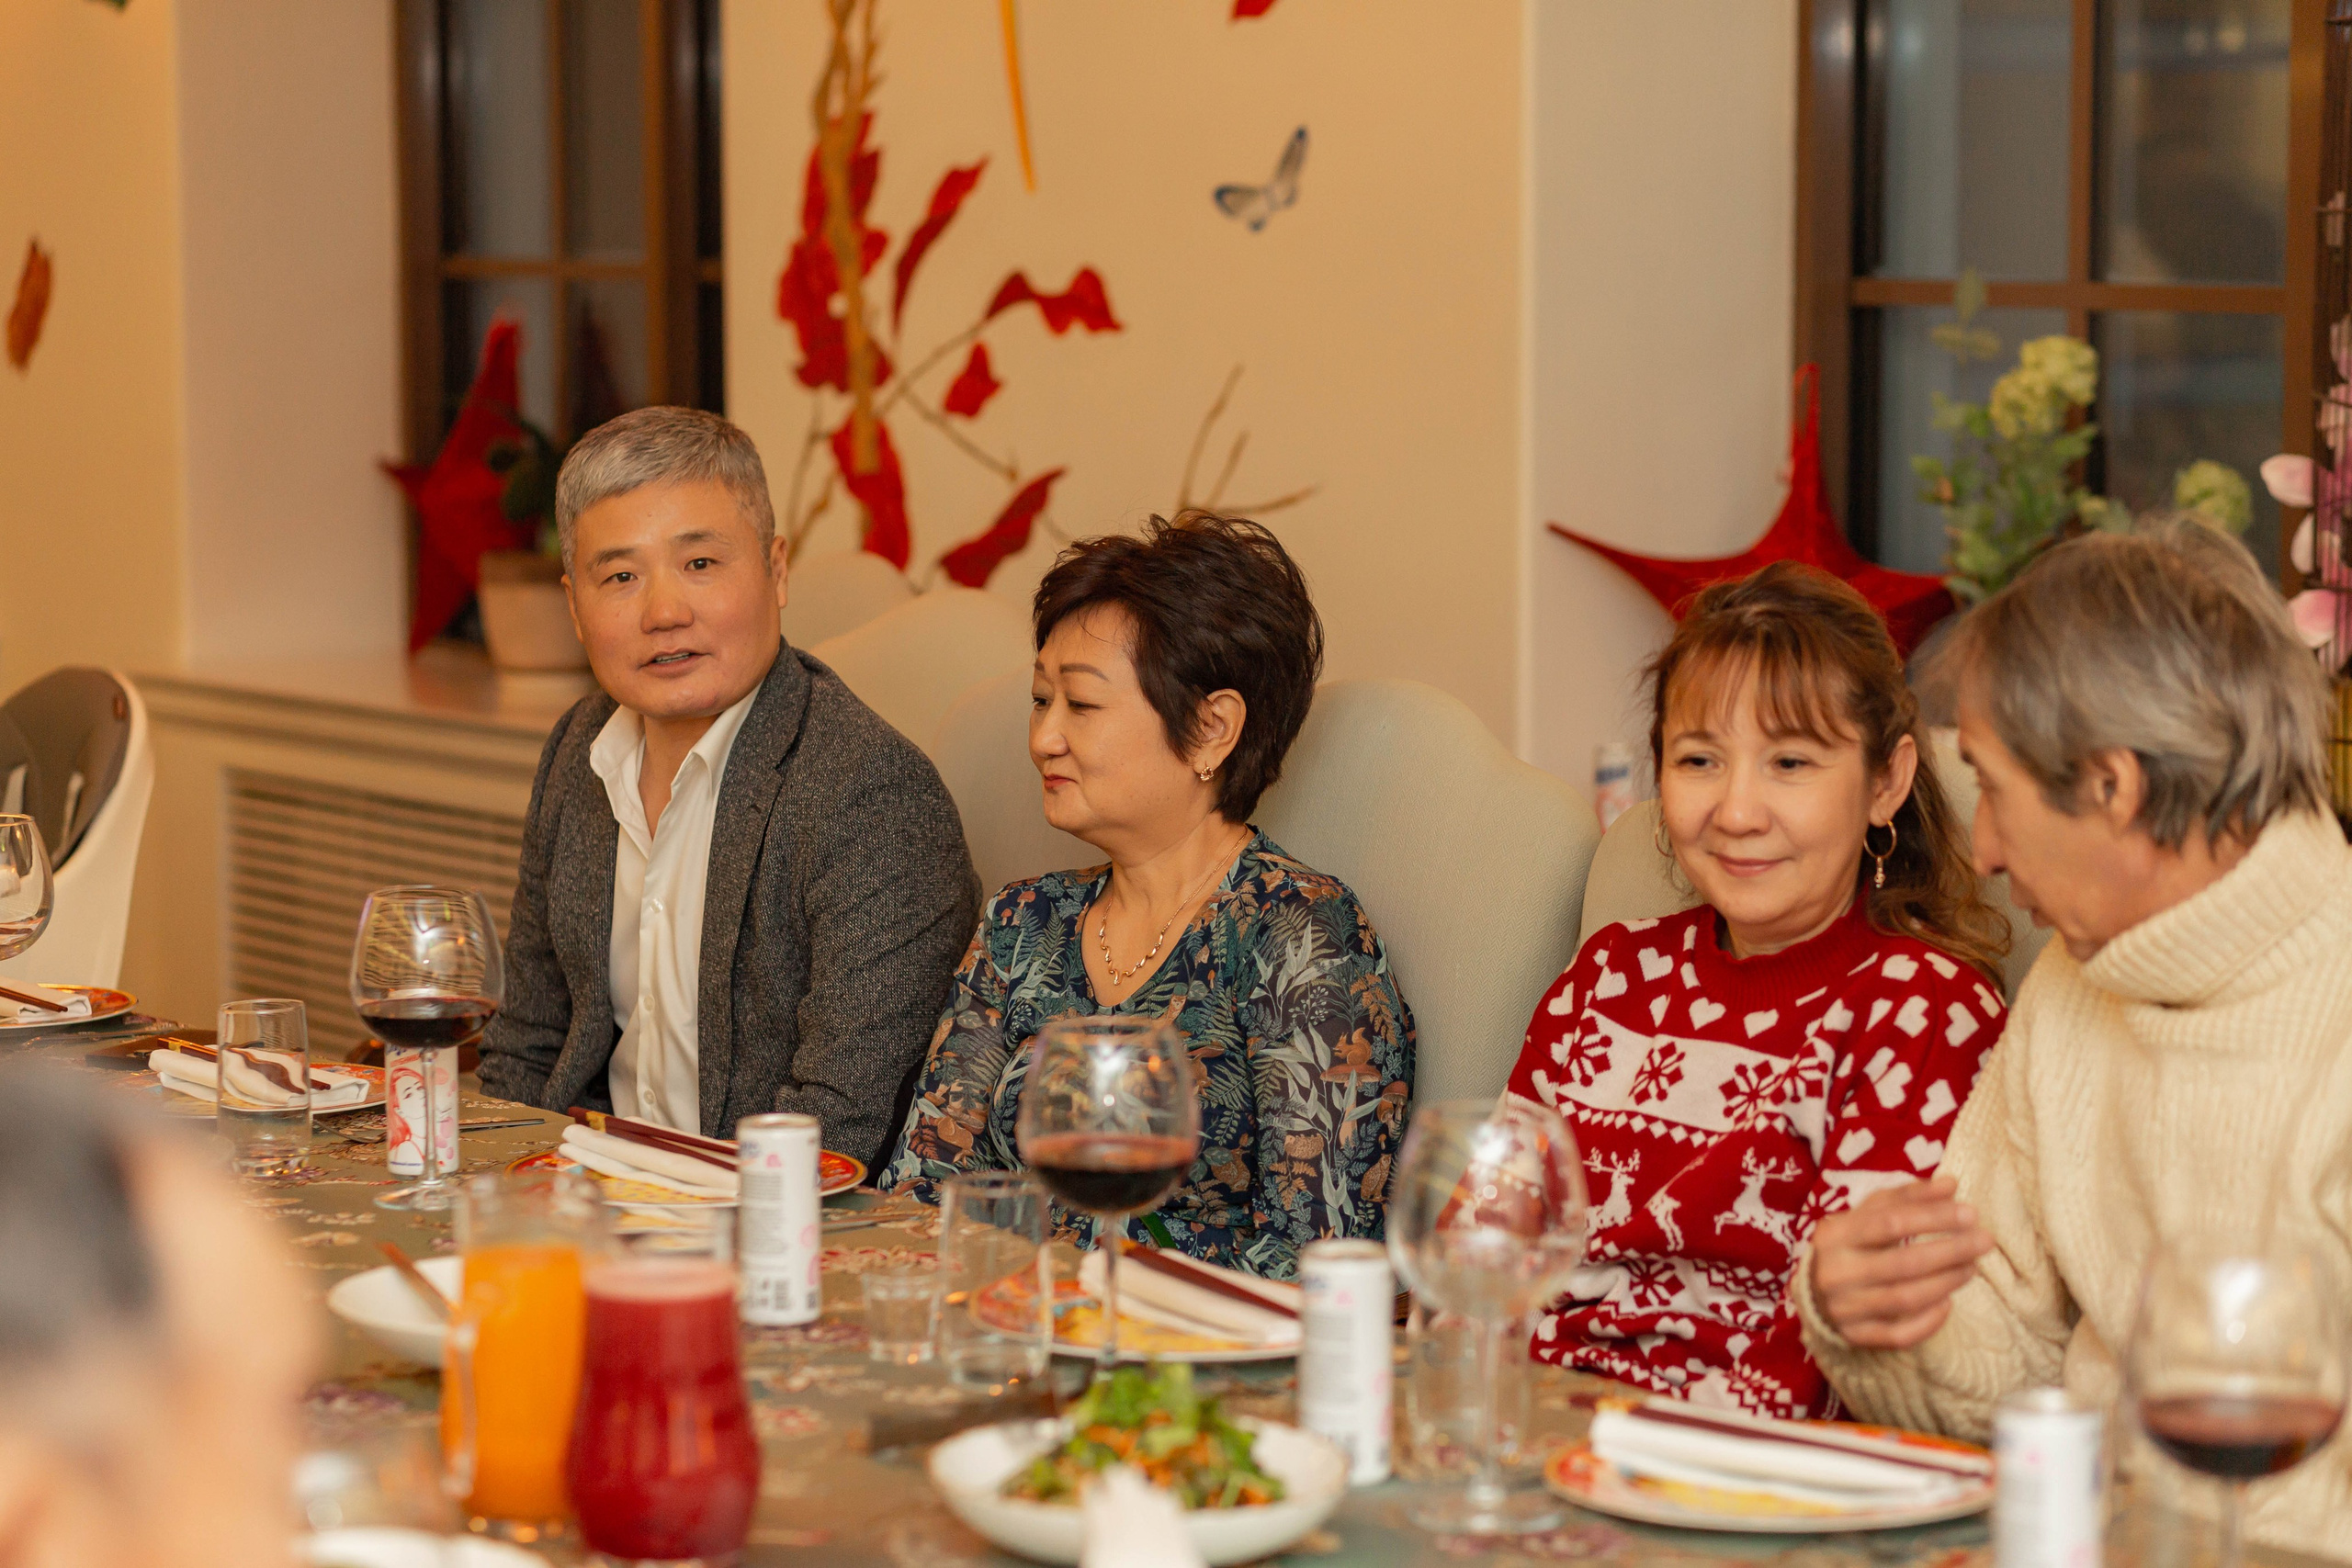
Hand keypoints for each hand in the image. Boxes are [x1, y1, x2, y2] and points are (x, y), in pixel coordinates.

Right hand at [1810, 1176, 1992, 1349]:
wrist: (1812, 1290)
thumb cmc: (1849, 1244)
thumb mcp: (1867, 1213)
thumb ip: (1906, 1197)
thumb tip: (1951, 1184)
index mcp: (1836, 1234)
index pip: (1890, 1222)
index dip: (1933, 1217)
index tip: (1971, 1213)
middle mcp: (1836, 1272)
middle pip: (1903, 1263)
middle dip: (1951, 1251)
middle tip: (1985, 1242)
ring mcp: (1844, 1307)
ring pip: (1905, 1299)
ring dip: (1946, 1282)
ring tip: (1972, 1268)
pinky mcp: (1855, 1336)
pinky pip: (1899, 1335)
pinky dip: (1928, 1322)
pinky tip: (1948, 1303)